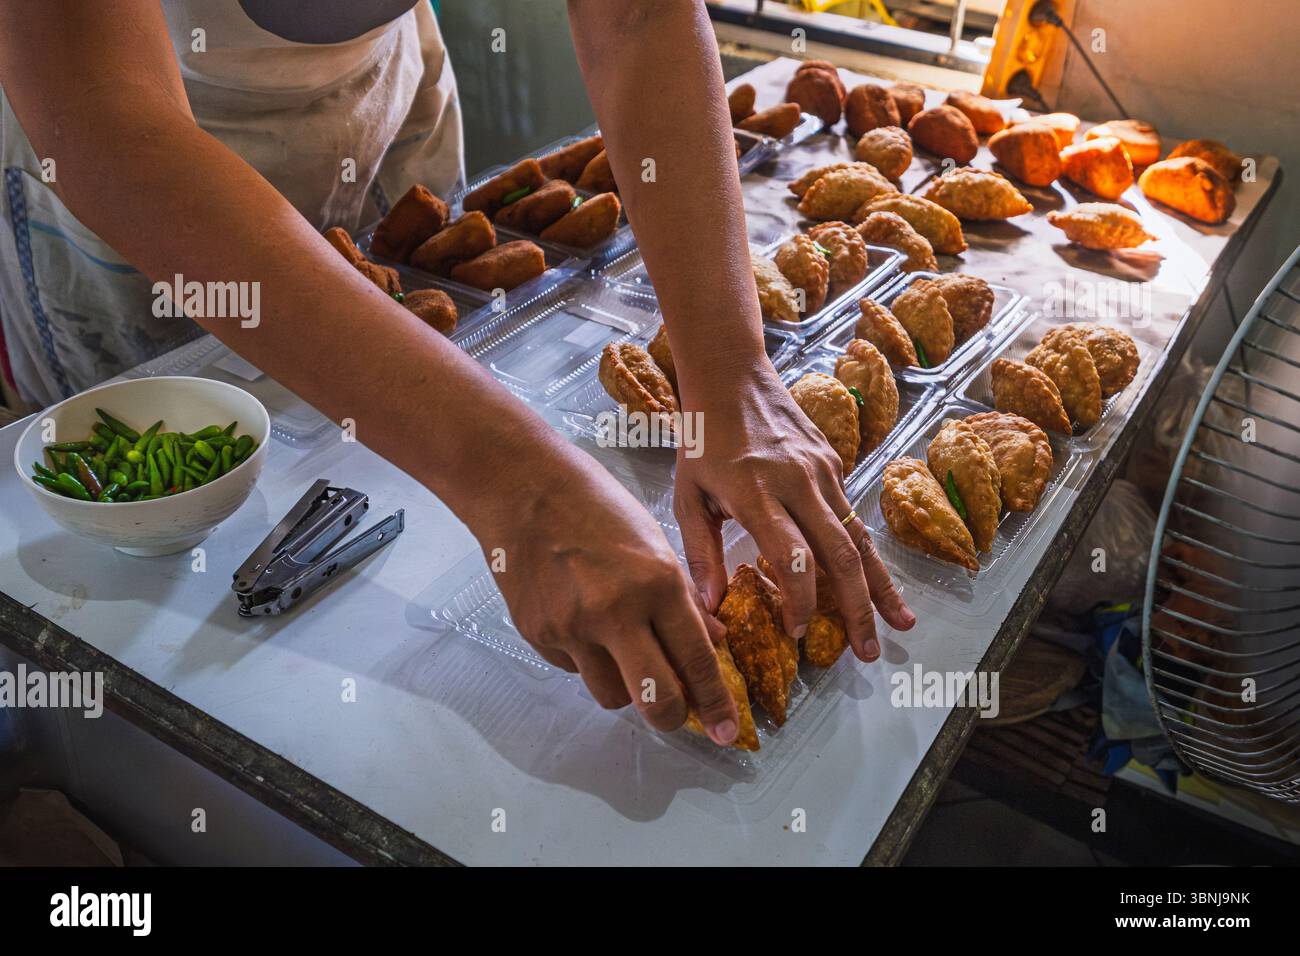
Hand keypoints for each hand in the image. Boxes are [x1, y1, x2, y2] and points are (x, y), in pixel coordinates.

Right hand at [475, 446, 739, 745]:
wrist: (520, 489)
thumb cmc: (595, 505)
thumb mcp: (654, 542)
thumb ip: (683, 599)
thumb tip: (713, 643)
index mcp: (657, 583)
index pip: (696, 660)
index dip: (715, 704)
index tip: (726, 732)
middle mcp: (616, 612)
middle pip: (655, 700)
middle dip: (672, 718)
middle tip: (676, 713)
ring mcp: (572, 628)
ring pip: (611, 695)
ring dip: (626, 686)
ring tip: (622, 651)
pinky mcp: (538, 634)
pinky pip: (574, 670)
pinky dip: (586, 659)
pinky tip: (581, 621)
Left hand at [674, 367, 915, 660]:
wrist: (732, 375)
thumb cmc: (702, 440)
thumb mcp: (687, 496)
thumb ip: (699, 554)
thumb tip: (708, 609)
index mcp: (755, 492)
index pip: (792, 558)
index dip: (802, 602)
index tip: (799, 634)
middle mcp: (797, 483)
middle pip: (840, 554)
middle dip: (858, 609)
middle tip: (868, 653)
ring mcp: (822, 472)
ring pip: (859, 537)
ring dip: (880, 586)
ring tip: (900, 625)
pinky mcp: (835, 464)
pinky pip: (853, 516)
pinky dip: (868, 554)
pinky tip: (879, 584)